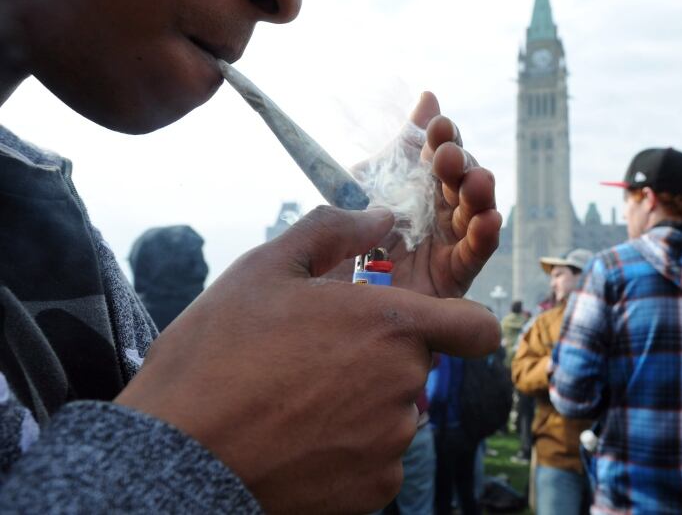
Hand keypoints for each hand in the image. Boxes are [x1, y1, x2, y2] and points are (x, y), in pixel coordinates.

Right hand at [115, 206, 498, 513]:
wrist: (182, 452)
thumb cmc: (219, 352)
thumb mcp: (266, 269)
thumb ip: (332, 232)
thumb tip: (380, 217)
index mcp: (391, 325)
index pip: (475, 328)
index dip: (461, 324)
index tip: (434, 325)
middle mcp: (405, 385)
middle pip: (416, 364)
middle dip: (379, 355)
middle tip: (316, 355)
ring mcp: (392, 442)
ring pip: (394, 410)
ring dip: (363, 401)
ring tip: (298, 398)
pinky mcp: (376, 489)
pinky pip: (379, 457)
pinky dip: (350, 447)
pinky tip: (301, 437)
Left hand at [351, 92, 501, 297]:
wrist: (329, 284)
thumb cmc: (350, 228)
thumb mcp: (370, 179)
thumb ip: (403, 143)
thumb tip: (429, 96)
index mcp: (422, 184)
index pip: (443, 153)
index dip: (444, 137)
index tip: (437, 124)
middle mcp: (440, 210)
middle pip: (462, 179)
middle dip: (459, 163)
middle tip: (445, 155)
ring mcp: (448, 241)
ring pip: (476, 212)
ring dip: (479, 193)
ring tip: (476, 180)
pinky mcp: (453, 276)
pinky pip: (476, 254)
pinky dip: (485, 235)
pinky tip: (488, 218)